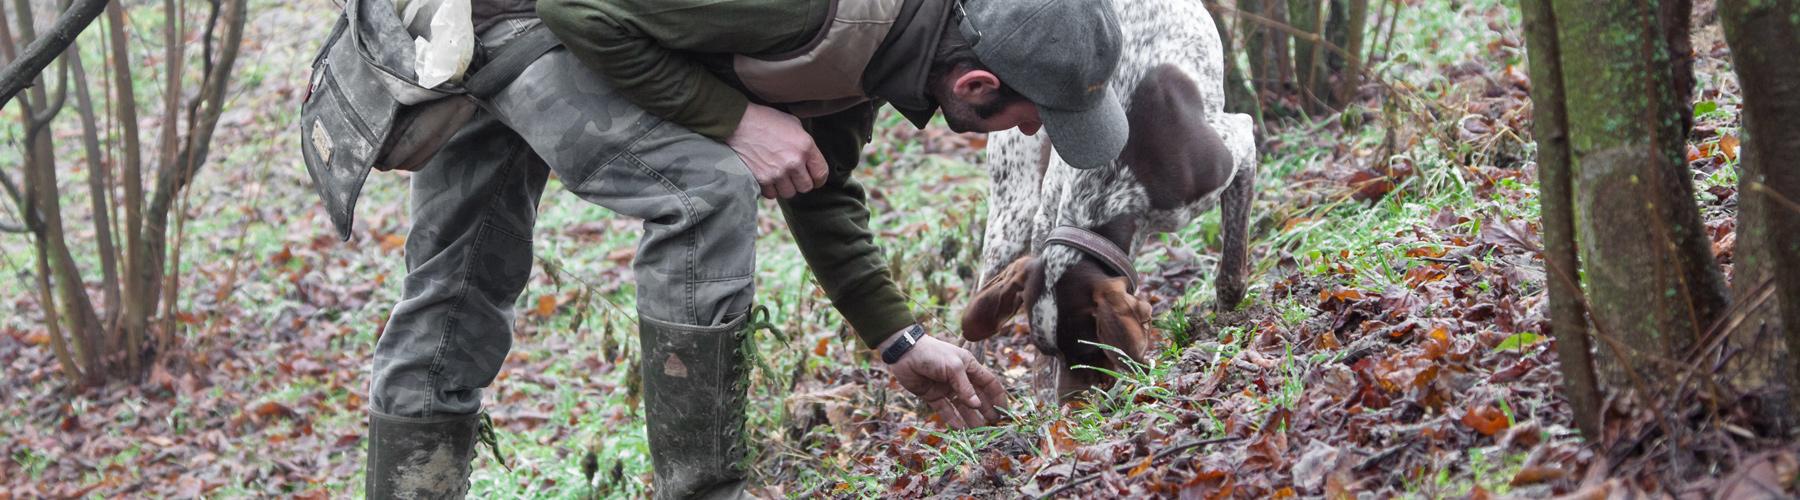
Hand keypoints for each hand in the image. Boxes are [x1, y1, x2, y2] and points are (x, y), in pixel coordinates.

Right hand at [725, 103, 827, 198]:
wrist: (738, 122)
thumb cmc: (766, 120)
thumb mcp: (793, 124)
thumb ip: (805, 143)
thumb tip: (810, 159)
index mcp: (805, 146)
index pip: (821, 174)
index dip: (818, 179)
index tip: (814, 179)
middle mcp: (794, 162)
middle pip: (806, 187)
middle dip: (800, 182)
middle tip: (793, 176)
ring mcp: (777, 172)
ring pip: (789, 193)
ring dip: (785, 187)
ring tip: (778, 176)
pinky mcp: (762, 179)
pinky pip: (772, 194)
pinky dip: (770, 188)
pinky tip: (767, 177)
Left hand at [879, 330, 1008, 428]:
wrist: (905, 353)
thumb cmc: (933, 354)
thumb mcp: (953, 367)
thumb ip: (965, 387)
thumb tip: (977, 405)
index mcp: (969, 367)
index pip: (989, 383)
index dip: (998, 397)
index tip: (1004, 412)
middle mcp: (960, 379)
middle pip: (977, 397)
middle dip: (986, 411)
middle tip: (992, 426)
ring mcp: (947, 388)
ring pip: (962, 407)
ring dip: (970, 418)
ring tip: (978, 432)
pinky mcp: (933, 396)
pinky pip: (946, 410)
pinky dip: (952, 420)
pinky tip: (960, 430)